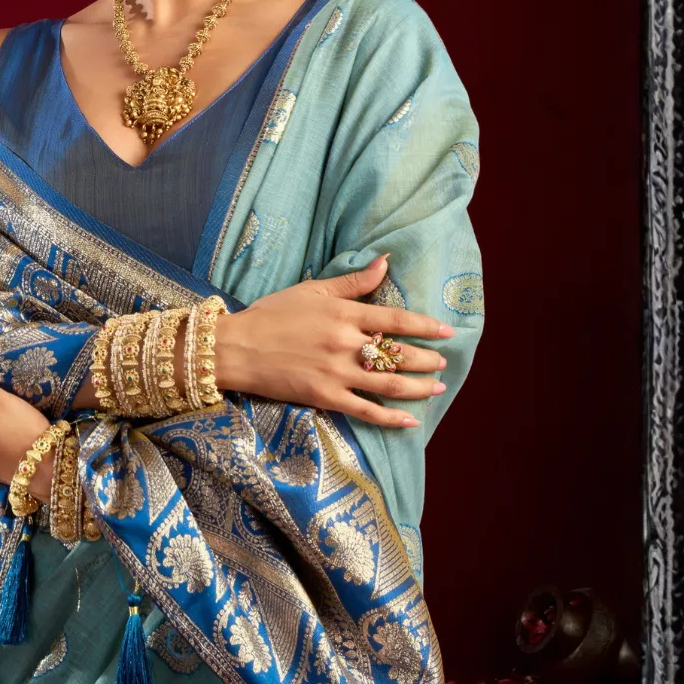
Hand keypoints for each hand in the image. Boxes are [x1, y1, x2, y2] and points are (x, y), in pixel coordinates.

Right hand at [214, 254, 454, 428]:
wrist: (237, 348)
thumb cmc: (272, 315)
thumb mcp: (312, 290)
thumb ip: (352, 281)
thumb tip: (386, 262)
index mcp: (343, 314)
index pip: (395, 319)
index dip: (425, 326)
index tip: (446, 331)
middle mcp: (345, 344)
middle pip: (398, 354)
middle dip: (426, 359)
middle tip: (442, 363)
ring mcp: (337, 373)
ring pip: (389, 384)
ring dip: (418, 387)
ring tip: (436, 388)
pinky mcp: (325, 397)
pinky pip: (366, 410)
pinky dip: (391, 418)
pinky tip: (410, 421)